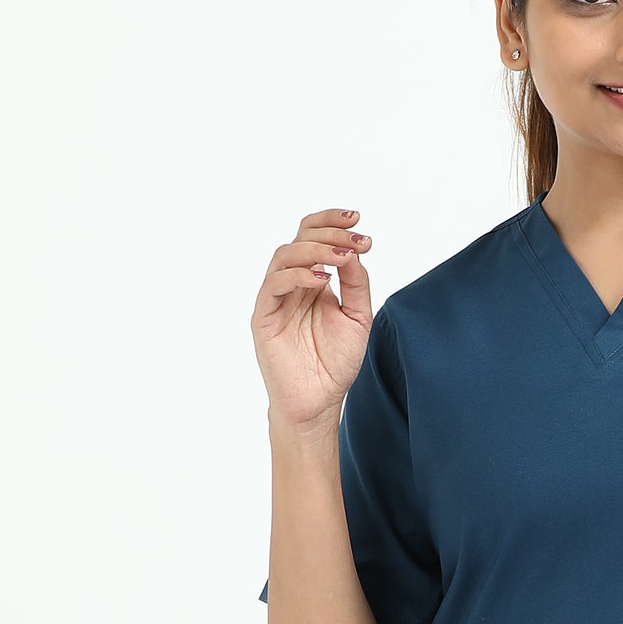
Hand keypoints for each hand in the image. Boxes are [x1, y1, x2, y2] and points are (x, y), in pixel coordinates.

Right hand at [250, 207, 374, 436]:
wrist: (319, 403)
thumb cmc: (335, 364)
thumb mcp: (357, 319)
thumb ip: (357, 285)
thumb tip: (355, 250)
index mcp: (313, 281)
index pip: (315, 238)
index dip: (332, 222)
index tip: (358, 220)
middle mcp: (292, 284)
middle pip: (300, 239)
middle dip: (328, 233)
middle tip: (355, 239)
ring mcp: (276, 298)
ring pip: (286, 256)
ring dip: (315, 250)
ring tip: (342, 257)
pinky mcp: (264, 316)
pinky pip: (274, 285)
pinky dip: (298, 276)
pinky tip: (322, 280)